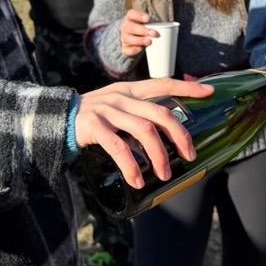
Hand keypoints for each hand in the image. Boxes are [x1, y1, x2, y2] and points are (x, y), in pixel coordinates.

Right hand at [75, 79, 213, 187]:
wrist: (56, 118)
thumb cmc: (93, 117)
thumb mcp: (117, 107)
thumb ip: (138, 113)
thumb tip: (167, 135)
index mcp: (130, 90)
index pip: (163, 84)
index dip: (186, 88)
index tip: (210, 92)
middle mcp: (121, 97)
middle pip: (159, 112)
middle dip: (179, 134)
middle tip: (190, 155)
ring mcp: (107, 110)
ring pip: (143, 130)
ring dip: (158, 155)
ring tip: (165, 174)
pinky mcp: (93, 126)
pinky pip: (118, 146)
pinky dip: (130, 166)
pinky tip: (137, 181)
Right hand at [119, 9, 158, 57]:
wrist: (135, 37)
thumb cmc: (144, 27)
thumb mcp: (148, 22)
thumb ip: (153, 23)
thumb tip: (167, 28)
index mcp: (130, 18)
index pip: (131, 14)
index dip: (138, 16)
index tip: (148, 19)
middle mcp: (125, 27)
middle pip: (130, 27)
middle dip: (142, 30)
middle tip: (153, 33)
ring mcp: (124, 37)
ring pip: (128, 39)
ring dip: (139, 40)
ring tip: (149, 41)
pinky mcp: (124, 48)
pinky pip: (126, 49)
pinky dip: (133, 50)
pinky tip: (140, 49)